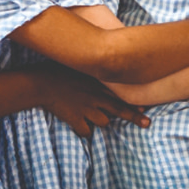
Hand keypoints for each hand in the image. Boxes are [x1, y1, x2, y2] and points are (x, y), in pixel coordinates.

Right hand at [33, 61, 149, 137]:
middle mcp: (94, 96)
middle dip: (134, 116)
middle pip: (119, 109)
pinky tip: (79, 126)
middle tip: (147, 123)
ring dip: (101, 121)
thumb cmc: (56, 70)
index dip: (132, 101)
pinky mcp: (76, 119)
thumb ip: (88, 65)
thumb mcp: (76, 64)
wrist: (41, 82)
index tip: (145, 108)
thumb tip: (99, 57)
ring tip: (94, 117)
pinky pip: (86, 131)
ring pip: (104, 122)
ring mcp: (86, 108)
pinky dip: (84, 130)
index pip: (119, 93)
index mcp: (95, 82)